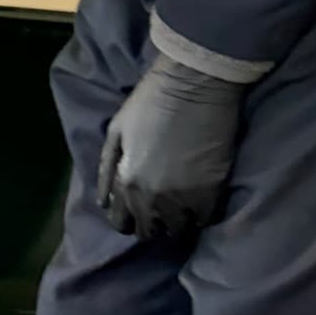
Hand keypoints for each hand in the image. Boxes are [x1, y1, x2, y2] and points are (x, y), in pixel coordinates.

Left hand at [97, 52, 243, 239]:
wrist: (194, 84)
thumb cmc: (151, 102)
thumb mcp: (116, 132)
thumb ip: (107, 170)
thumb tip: (104, 202)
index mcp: (127, 183)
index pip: (122, 222)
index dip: (128, 220)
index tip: (137, 213)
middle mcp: (151, 197)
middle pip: (150, 230)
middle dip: (152, 224)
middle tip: (159, 211)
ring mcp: (182, 197)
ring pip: (178, 229)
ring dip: (177, 222)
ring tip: (181, 208)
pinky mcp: (211, 191)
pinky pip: (204, 219)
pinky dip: (201, 215)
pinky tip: (200, 203)